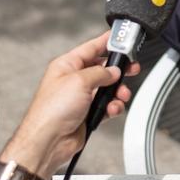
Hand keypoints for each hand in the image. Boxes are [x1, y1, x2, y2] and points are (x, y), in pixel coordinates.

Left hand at [2, 32, 136, 176]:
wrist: (48, 141)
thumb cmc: (51, 111)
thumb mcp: (79, 81)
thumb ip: (100, 73)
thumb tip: (113, 71)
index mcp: (66, 66)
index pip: (90, 48)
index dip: (105, 42)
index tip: (118, 37)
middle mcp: (73, 80)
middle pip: (101, 69)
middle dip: (117, 71)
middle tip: (131, 68)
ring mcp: (80, 98)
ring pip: (107, 89)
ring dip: (117, 92)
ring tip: (121, 94)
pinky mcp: (86, 114)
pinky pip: (106, 106)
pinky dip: (113, 107)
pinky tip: (112, 109)